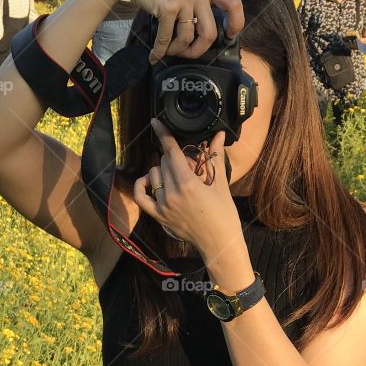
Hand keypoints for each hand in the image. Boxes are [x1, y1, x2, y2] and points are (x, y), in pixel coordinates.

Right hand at [107, 0, 243, 63]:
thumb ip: (195, 3)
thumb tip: (199, 34)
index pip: (233, 4)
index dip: (236, 23)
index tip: (229, 35)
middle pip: (209, 33)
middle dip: (198, 51)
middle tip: (187, 54)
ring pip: (187, 38)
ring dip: (176, 51)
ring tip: (167, 51)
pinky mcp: (167, 6)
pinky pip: (166, 38)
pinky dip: (159, 51)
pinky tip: (154, 56)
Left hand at [133, 123, 242, 263]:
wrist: (220, 243)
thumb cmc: (224, 215)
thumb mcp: (221, 185)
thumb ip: (215, 158)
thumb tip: (219, 135)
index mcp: (188, 183)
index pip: (171, 151)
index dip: (163, 134)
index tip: (155, 122)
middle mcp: (172, 193)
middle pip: (164, 161)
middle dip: (174, 158)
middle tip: (189, 166)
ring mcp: (163, 205)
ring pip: (154, 175)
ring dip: (163, 170)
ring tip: (178, 177)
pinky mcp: (159, 216)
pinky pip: (141, 196)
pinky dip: (142, 185)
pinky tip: (150, 181)